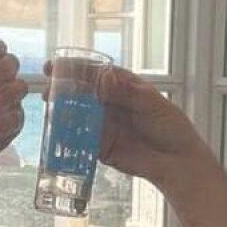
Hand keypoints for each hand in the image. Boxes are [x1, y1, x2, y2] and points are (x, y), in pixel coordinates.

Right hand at [45, 62, 211, 188]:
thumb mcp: (153, 106)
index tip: (58, 64)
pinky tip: (57, 131)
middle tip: (48, 87)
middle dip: (63, 88)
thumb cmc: (172, 128)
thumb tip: (105, 79)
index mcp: (124, 87)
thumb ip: (128, 93)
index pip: (96, 72)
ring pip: (78, 115)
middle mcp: (111, 104)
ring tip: (49, 106)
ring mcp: (104, 125)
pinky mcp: (101, 147)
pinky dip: (68, 136)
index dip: (76, 67)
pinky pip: (81, 140)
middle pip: (82, 92)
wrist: (178, 162)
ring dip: (62, 110)